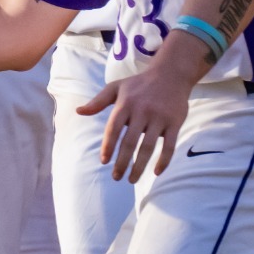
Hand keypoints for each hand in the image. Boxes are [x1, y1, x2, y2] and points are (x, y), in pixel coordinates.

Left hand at [78, 61, 194, 181]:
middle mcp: (142, 111)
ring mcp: (159, 117)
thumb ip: (98, 101)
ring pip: (148, 147)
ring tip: (132, 179)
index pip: (113, 129)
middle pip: (130, 142)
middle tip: (116, 177)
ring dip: (139, 166)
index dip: (108, 146)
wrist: (171, 74)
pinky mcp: (175, 122)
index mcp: (125, 104)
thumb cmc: (139, 83)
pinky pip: (169, 145)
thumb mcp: (116, 87)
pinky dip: (164, 160)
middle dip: (122, 162)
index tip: (104, 161)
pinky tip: (156, 172)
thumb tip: (78, 111)